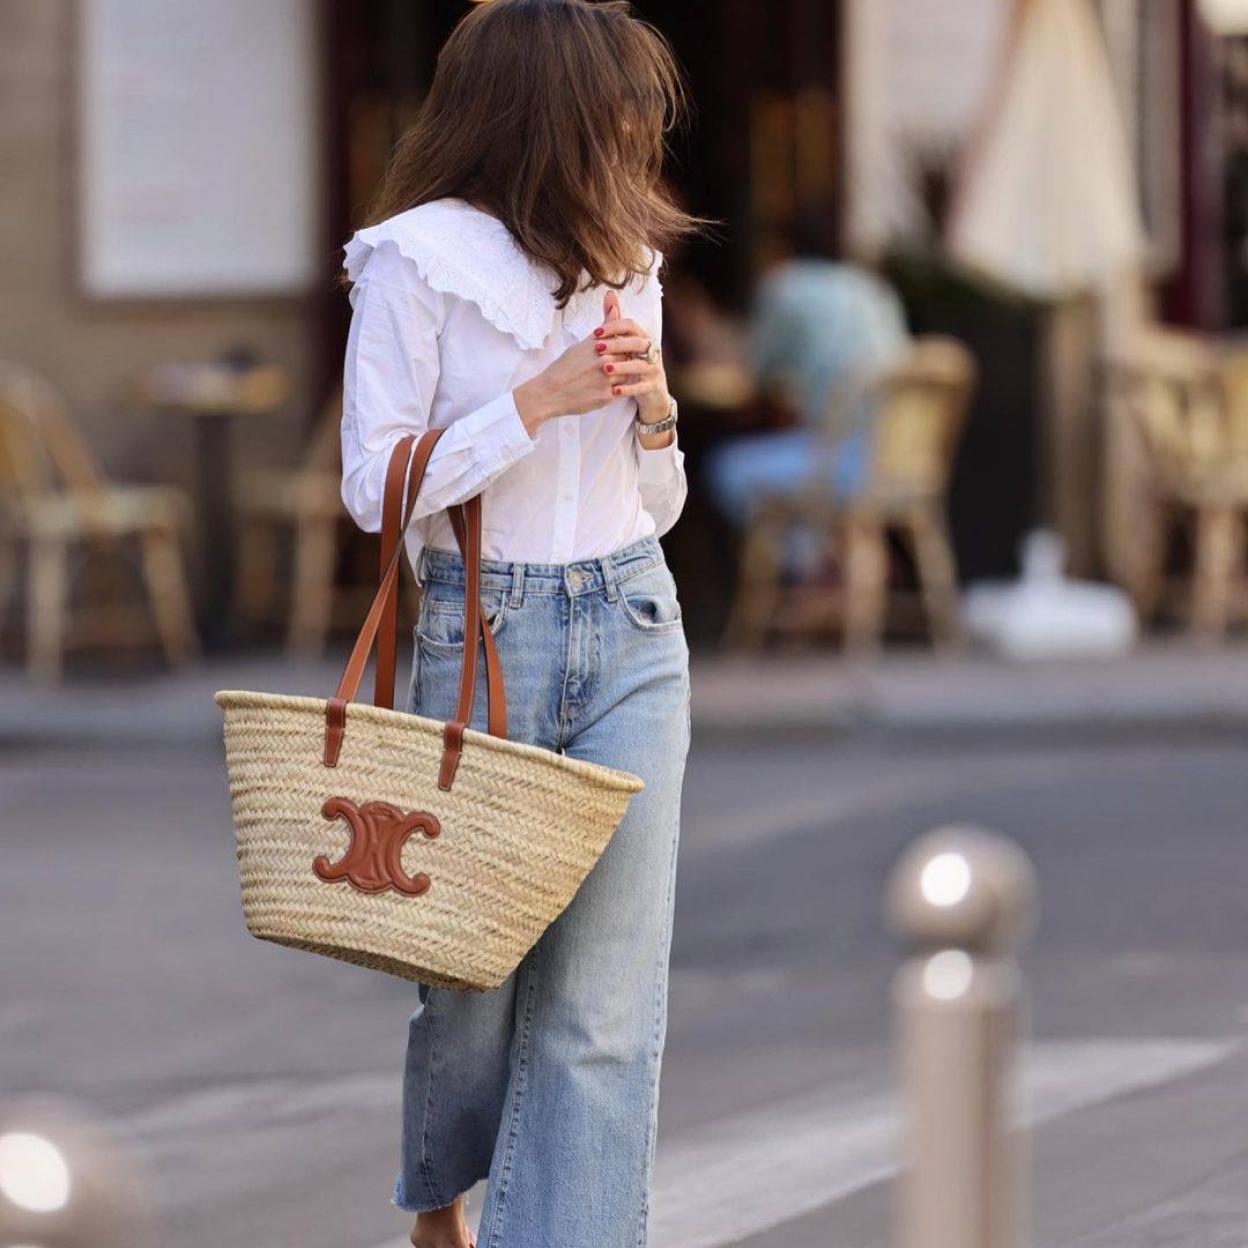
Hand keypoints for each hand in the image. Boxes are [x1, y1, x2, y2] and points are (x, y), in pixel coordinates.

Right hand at [512, 300, 621, 433]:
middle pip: (628, 356)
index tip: (617, 352)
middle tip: (614, 368)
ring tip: (608, 378)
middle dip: (625, 361)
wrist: (549, 392)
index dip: (623, 347)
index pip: (625, 340)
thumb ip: (604, 327)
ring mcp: (605, 379)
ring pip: (628, 374)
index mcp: (598, 345)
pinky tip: (607, 389)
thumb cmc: (564, 367)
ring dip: (623, 376)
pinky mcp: (606, 397)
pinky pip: (622, 391)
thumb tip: (615, 304)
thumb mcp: (582, 343)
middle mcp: (603, 360)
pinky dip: (618, 390)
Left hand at [595, 291, 670, 422]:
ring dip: (622, 366)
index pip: (631, 325)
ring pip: (640, 365)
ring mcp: (653, 369)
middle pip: (637, 343)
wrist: (651, 392)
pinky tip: (614, 391)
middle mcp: (651, 351)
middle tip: (597, 348)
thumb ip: (615, 320)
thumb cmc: (633, 362)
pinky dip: (628, 389)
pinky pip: (642, 387)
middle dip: (617, 345)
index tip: (595, 332)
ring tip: (605, 369)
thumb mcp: (624, 342)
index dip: (613, 327)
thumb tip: (609, 293)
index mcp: (642, 337)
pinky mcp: (653, 387)